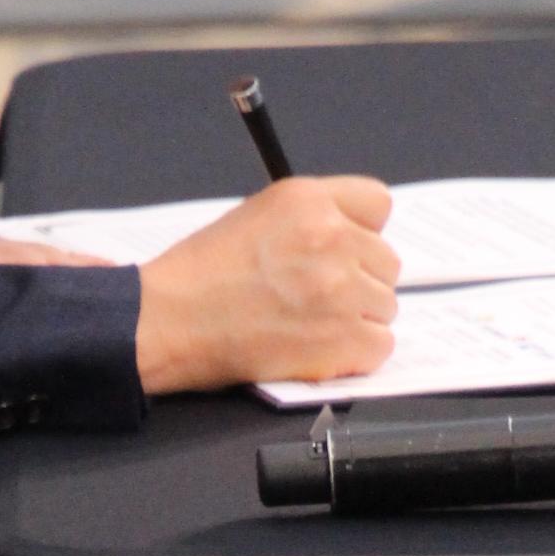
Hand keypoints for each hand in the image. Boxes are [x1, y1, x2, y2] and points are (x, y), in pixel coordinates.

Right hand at [135, 176, 399, 392]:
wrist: (168, 321)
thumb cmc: (200, 275)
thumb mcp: (257, 215)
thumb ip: (311, 219)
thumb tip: (356, 240)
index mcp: (309, 200)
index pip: (378, 205)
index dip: (362, 232)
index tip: (345, 250)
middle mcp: (332, 238)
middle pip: (386, 262)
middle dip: (359, 281)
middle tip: (316, 297)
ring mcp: (340, 290)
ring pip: (385, 306)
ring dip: (356, 319)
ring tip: (309, 325)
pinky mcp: (342, 339)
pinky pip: (379, 346)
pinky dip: (355, 355)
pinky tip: (318, 349)